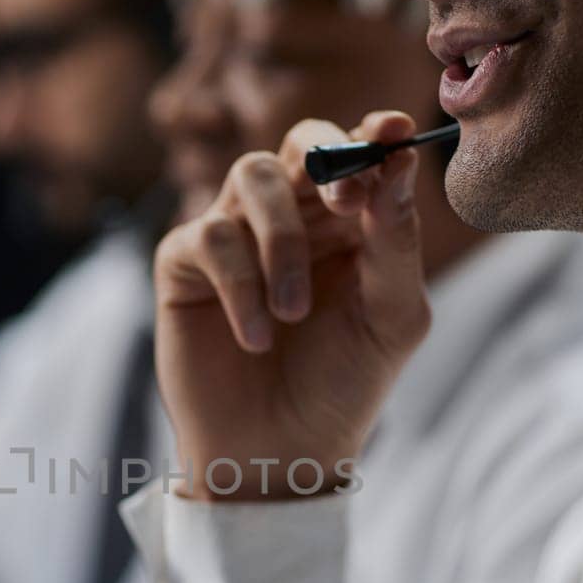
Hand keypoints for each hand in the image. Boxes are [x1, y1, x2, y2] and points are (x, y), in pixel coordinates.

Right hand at [153, 112, 431, 499]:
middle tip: (346, 205)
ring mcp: (237, 235)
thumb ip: (396, 243)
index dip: (374, 133)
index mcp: (350, 222)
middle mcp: (293, 218)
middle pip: (301, 143)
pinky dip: (239, 287)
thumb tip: (396, 164)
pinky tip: (257, 338)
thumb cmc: (342, 386)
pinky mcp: (186, 264)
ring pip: (252, 176)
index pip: (361, 153)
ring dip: (281, 239)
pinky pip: (210, 237)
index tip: (394, 131)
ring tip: (292, 313)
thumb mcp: (392, 318)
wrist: (280, 452)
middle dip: (326, 162)